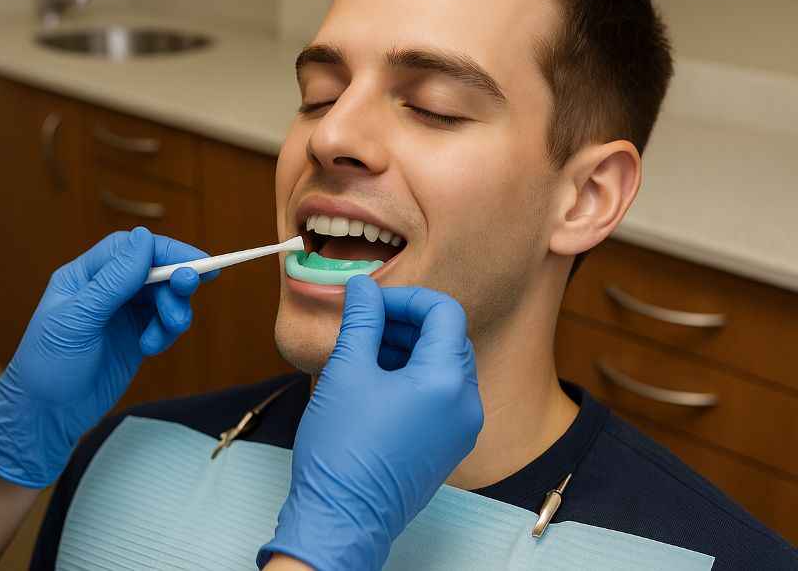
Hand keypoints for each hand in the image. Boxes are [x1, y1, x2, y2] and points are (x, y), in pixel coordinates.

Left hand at [0, 226, 214, 487]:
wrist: (45, 417)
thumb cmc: (49, 365)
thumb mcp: (78, 320)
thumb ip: (113, 280)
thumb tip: (144, 236)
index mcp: (85, 276)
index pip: (131, 249)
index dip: (166, 250)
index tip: (195, 262)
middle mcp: (105, 290)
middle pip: (153, 271)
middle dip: (175, 280)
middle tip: (190, 287)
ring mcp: (121, 315)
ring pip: (162, 297)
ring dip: (173, 310)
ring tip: (170, 329)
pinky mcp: (134, 339)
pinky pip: (162, 323)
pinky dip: (165, 332)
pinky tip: (150, 348)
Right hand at [258, 275, 482, 569]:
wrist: (341, 519)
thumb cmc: (342, 449)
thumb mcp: (347, 371)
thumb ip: (362, 321)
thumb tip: (363, 287)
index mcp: (446, 381)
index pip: (444, 312)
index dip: (406, 298)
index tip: (371, 302)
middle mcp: (465, 404)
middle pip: (447, 338)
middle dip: (406, 323)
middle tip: (365, 324)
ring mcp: (460, 429)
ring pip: (443, 366)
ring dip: (408, 349)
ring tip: (363, 353)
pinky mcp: (448, 446)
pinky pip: (440, 396)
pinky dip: (412, 377)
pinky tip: (374, 381)